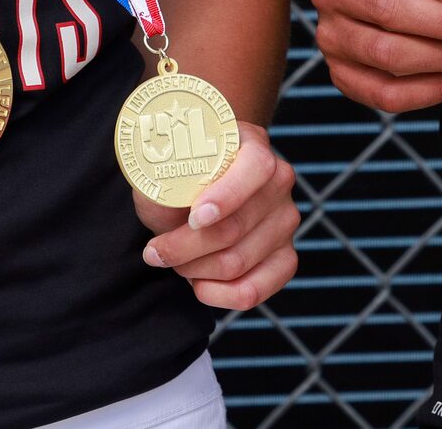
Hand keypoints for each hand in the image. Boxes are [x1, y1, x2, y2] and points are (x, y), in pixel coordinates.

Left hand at [136, 121, 297, 308]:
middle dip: (185, 247)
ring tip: (176, 260)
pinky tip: (199, 283)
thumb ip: (162, 179)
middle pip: (235, 227)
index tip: (194, 217)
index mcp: (254, 147)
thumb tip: (159, 194)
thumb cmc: (184, 177)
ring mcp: (285, 221)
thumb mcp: (167, 170)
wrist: (203, 188)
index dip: (225, 197)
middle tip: (156, 250)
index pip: (256, 168)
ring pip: (236, 262)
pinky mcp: (285, 258)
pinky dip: (218, 295)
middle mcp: (278, 182)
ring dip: (194, 269)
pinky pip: (254, 290)